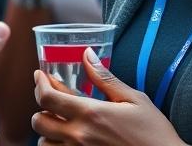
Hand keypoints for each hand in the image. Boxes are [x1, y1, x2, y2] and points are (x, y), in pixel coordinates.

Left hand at [32, 48, 185, 145]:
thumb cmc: (152, 131)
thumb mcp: (133, 98)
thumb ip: (105, 78)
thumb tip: (87, 55)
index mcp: (91, 114)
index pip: (49, 98)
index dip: (40, 84)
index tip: (40, 75)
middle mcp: (79, 136)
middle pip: (39, 121)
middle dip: (41, 106)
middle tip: (51, 97)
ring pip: (44, 142)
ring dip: (48, 130)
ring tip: (60, 120)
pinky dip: (56, 145)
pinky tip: (68, 137)